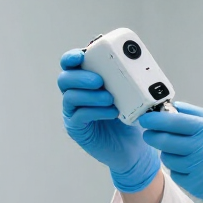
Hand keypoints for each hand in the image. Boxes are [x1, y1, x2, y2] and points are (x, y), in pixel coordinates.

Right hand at [57, 50, 159, 193]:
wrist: (133, 147)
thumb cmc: (129, 115)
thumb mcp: (131, 92)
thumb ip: (128, 76)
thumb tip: (137, 60)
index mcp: (85, 79)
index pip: (70, 64)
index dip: (71, 57)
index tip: (81, 56)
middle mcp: (75, 93)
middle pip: (65, 79)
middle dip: (81, 77)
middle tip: (99, 81)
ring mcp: (73, 112)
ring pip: (70, 97)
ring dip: (90, 95)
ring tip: (110, 98)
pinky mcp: (77, 129)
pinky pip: (79, 116)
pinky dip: (96, 112)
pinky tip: (111, 112)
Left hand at [138, 102, 202, 202]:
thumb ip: (200, 115)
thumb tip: (174, 108)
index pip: (172, 121)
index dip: (154, 119)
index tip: (145, 117)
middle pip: (163, 140)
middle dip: (153, 135)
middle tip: (152, 133)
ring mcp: (201, 170)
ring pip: (168, 159)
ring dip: (169, 153)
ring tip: (182, 151)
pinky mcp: (199, 188)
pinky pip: (177, 176)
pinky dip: (179, 170)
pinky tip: (192, 167)